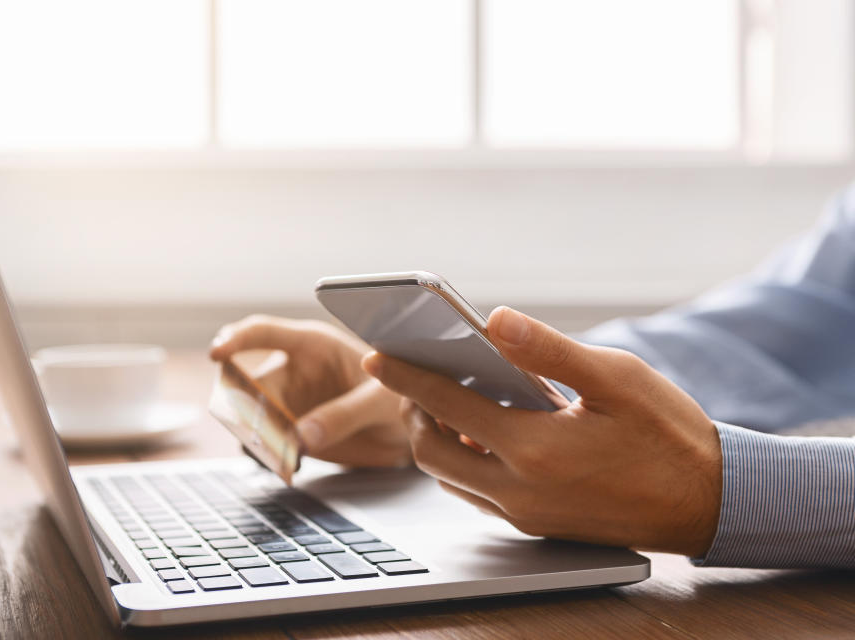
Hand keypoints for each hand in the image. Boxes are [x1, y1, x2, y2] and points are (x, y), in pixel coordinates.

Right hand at [209, 315, 409, 466]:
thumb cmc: (404, 392)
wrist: (414, 426)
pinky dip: (267, 456)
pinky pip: (266, 444)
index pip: (263, 332)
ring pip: (250, 416)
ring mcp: (290, 402)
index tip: (217, 353)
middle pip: (249, 383)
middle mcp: (294, 370)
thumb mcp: (381, 400)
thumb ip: (344, 414)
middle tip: (256, 430)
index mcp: (314, 344)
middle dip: (243, 405)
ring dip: (253, 435)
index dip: (236, 338)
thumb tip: (301, 436)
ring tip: (277, 453)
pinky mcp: (292, 432)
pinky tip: (287, 465)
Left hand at [361, 306, 722, 556]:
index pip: (446, 406)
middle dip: (413, 413)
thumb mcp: (615, 378)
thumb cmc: (668, 435)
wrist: (708, 502)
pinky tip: (485, 430)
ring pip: (450, 477)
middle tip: (417, 378)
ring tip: (451, 399)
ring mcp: (525, 513)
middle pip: (431, 452)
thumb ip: (549, 349)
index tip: (376, 354)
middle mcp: (520, 490)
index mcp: (536, 448)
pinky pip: (477, 493)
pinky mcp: (535, 524)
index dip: (406, 377)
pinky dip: (465, 461)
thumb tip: (494, 319)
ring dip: (438, 439)